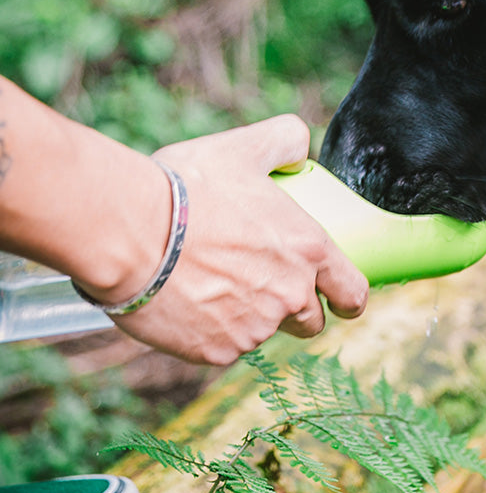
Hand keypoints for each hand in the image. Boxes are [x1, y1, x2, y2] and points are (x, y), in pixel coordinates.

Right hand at [106, 115, 367, 363]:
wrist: (128, 234)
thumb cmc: (187, 188)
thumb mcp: (242, 148)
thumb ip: (283, 140)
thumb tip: (300, 148)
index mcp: (308, 250)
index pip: (351, 291)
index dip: (348, 298)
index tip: (341, 301)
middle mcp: (290, 294)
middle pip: (309, 320)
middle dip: (295, 310)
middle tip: (263, 285)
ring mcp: (255, 328)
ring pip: (262, 332)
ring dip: (247, 317)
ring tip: (211, 284)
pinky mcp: (218, 352)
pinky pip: (222, 347)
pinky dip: (209, 331)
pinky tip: (186, 302)